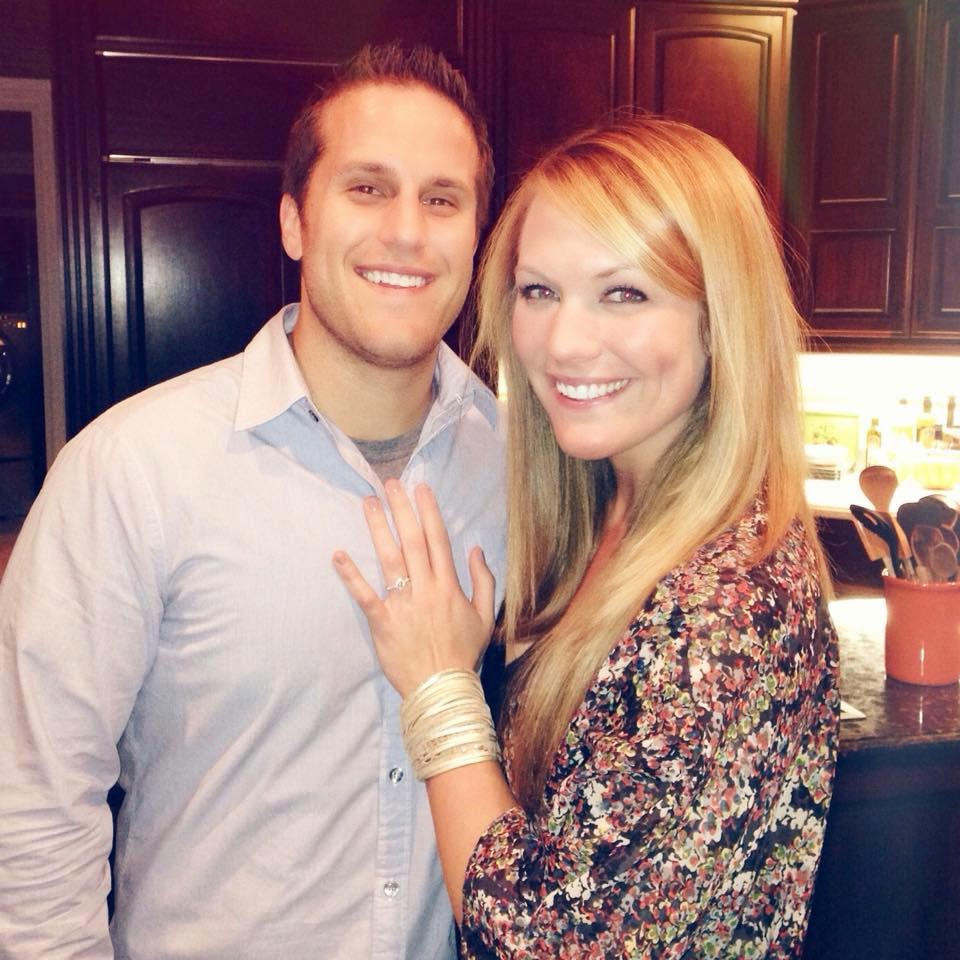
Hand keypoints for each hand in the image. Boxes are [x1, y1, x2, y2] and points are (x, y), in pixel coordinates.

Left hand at [333, 480, 495, 697]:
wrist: (443, 691)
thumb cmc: (463, 655)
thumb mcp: (484, 617)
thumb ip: (483, 581)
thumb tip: (476, 550)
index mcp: (449, 587)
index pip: (438, 540)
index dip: (428, 512)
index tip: (420, 489)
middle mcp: (426, 589)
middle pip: (412, 541)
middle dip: (401, 510)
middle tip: (390, 484)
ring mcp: (403, 605)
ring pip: (390, 559)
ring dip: (378, 528)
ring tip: (368, 503)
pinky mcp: (382, 622)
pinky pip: (364, 595)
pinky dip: (351, 575)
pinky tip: (338, 554)